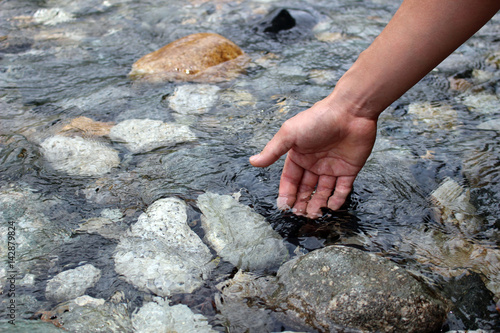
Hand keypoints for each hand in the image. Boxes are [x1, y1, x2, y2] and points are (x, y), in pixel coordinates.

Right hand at [250, 96, 377, 217]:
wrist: (350, 111)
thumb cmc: (318, 120)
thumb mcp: (290, 134)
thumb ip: (273, 151)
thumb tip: (253, 161)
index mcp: (299, 155)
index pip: (290, 179)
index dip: (287, 193)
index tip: (285, 207)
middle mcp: (314, 163)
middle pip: (306, 188)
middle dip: (302, 202)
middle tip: (300, 214)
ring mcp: (332, 167)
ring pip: (323, 191)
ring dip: (318, 204)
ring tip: (314, 215)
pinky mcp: (350, 169)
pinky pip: (343, 189)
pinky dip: (338, 199)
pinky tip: (331, 206)